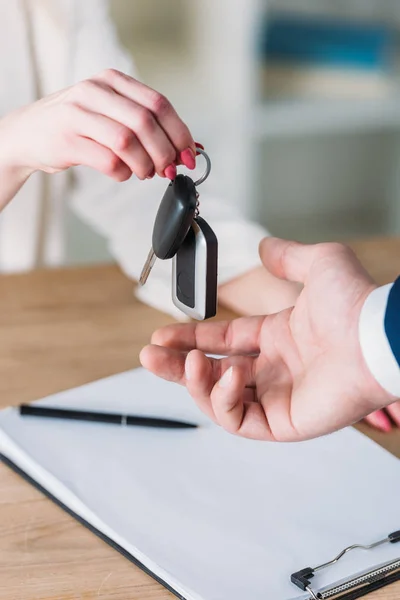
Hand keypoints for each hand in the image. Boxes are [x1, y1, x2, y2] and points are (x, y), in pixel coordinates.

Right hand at [0, 69, 195, 185]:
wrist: (29, 133)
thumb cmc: (78, 125)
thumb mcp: (111, 114)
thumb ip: (148, 127)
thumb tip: (192, 148)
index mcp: (112, 81)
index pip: (158, 104)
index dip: (179, 133)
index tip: (189, 156)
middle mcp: (95, 92)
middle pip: (145, 122)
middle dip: (165, 152)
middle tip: (169, 170)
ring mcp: (78, 114)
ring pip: (127, 141)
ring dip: (145, 164)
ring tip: (145, 173)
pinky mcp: (67, 141)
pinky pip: (108, 161)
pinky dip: (123, 173)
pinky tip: (122, 173)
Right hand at [140, 238, 395, 441]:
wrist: (377, 335)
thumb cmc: (355, 302)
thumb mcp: (318, 263)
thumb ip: (288, 256)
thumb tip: (266, 248)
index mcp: (277, 337)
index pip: (222, 342)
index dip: (190, 339)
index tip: (161, 335)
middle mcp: (275, 368)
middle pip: (212, 373)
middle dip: (177, 366)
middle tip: (149, 357)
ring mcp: (279, 396)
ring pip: (220, 400)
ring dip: (195, 382)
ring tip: (188, 362)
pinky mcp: (285, 422)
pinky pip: (241, 419)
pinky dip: (225, 399)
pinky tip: (230, 373)